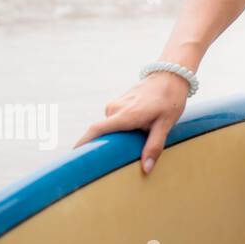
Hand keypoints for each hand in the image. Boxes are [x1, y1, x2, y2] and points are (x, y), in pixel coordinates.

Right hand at [73, 71, 191, 173]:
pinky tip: (135, 129)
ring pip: (110, 126)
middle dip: (105, 145)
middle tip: (111, 160)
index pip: (97, 130)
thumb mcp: (166, 124)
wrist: (171, 75)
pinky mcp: (117, 102)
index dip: (83, 144)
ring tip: (132, 140)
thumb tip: (146, 168)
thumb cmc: (169, 99)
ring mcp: (115, 104)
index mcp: (126, 115)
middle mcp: (115, 109)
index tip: (74, 157)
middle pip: (103, 133)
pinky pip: (114, 120)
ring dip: (117, 135)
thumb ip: (154, 146)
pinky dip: (120, 127)